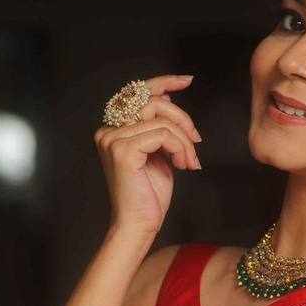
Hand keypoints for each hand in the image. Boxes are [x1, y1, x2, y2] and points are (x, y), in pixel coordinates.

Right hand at [94, 73, 203, 238]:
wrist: (140, 225)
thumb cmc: (149, 196)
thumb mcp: (159, 155)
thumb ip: (161, 129)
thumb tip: (169, 100)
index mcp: (115, 130)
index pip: (138, 95)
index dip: (163, 83)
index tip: (187, 80)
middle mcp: (109, 131)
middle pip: (153, 102)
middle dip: (182, 119)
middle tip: (197, 141)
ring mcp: (113, 139)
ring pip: (161, 120)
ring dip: (184, 140)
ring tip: (190, 161)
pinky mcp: (123, 150)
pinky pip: (163, 134)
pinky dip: (180, 148)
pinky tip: (184, 165)